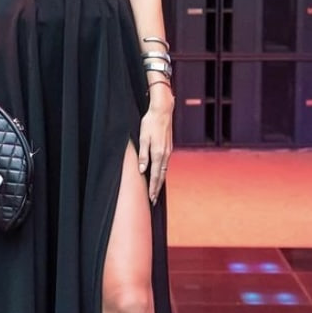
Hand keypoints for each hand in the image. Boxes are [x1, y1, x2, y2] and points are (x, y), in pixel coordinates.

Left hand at [138, 84, 173, 203]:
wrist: (163, 111)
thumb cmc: (150, 123)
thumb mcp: (143, 138)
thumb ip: (143, 155)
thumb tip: (142, 170)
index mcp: (158, 153)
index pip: (155, 175)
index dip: (153, 188)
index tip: (151, 198)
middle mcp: (165, 154)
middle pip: (161, 176)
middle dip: (157, 189)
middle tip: (154, 200)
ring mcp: (168, 151)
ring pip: (164, 171)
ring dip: (160, 182)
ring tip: (156, 191)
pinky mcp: (168, 148)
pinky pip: (165, 164)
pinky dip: (162, 173)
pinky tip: (160, 175)